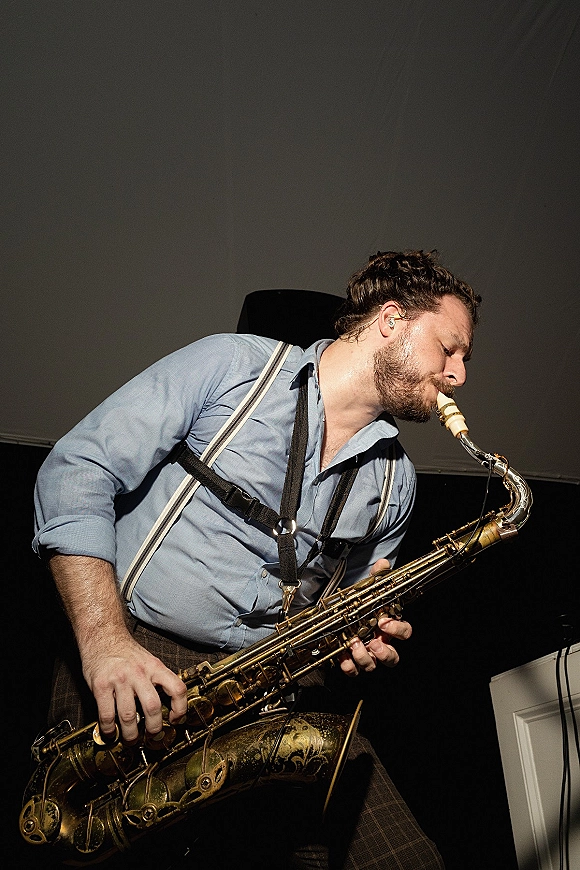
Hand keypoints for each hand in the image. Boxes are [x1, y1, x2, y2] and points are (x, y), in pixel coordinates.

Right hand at [82, 634, 187, 742]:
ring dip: (131, 734)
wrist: (102, 636)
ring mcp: (119, 679)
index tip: (175, 719)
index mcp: (154, 667)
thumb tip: (167, 706)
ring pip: (129, 715)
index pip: (177, 688)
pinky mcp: (101, 685)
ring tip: (131, 739)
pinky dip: (110, 729)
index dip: (180, 708)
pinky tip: (111, 732)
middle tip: (152, 736)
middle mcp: (138, 673)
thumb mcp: (148, 660)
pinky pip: (107, 714)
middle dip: (154, 728)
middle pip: (152, 707)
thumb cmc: (125, 651)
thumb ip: (157, 680)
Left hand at [337, 557, 411, 676]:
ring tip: (354, 644)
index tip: (385, 621)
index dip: (398, 630)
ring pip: (373, 665)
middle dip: (385, 653)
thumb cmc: (359, 605)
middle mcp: (380, 643)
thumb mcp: (367, 589)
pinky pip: (353, 670)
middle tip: (374, 643)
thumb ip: (376, 577)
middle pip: (392, 658)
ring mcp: (366, 654)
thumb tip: (383, 563)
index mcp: (388, 627)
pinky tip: (342, 657)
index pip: (404, 632)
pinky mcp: (350, 661)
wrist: (339, 614)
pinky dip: (348, 666)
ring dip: (364, 657)